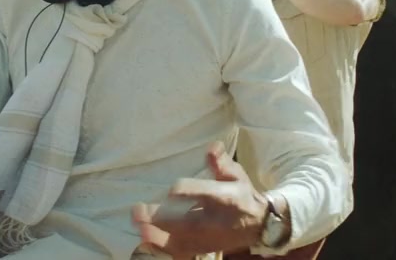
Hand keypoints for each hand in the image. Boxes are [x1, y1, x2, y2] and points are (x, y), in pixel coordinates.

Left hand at [132, 142, 271, 256]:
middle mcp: (215, 221)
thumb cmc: (241, 195)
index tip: (171, 190)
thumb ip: (221, 162)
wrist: (258, 226)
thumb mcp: (236, 175)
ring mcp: (208, 238)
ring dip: (156, 234)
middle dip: (160, 218)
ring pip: (180, 240)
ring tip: (138, 227)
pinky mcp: (202, 248)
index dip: (185, 191)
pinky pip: (180, 251)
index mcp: (225, 199)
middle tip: (138, 211)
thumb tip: (213, 146)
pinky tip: (145, 240)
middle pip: (185, 222)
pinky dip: (162, 247)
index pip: (203, 194)